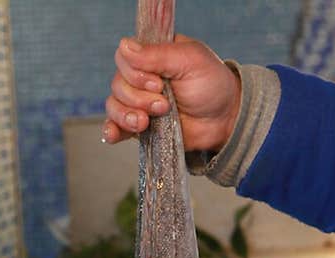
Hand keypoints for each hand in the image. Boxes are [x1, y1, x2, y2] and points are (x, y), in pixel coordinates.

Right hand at [103, 34, 240, 151]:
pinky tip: (114, 134)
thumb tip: (124, 46)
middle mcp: (140, 77)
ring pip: (114, 106)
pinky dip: (111, 130)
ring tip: (148, 122)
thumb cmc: (211, 84)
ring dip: (128, 115)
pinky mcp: (139, 126)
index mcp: (151, 55)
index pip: (123, 58)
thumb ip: (157, 54)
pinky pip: (115, 126)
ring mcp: (138, 102)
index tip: (159, 83)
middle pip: (117, 84)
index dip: (135, 73)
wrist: (223, 120)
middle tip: (164, 105)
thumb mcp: (189, 60)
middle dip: (138, 98)